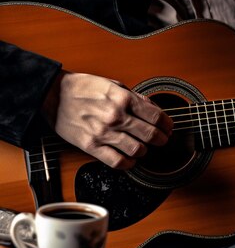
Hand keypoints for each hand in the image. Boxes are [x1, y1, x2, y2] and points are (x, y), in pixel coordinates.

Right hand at [42, 71, 172, 168]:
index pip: (155, 116)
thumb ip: (134, 96)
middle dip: (161, 139)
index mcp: (122, 98)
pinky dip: (129, 163)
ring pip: (137, 150)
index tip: (168, 127)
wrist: (53, 96)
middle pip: (150, 135)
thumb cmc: (82, 88)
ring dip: (144, 151)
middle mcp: (115, 116)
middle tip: (162, 139)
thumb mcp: (112, 83)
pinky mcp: (92, 146)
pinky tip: (130, 159)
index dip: (166, 124)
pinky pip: (118, 162)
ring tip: (143, 147)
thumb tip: (152, 107)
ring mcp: (103, 133)